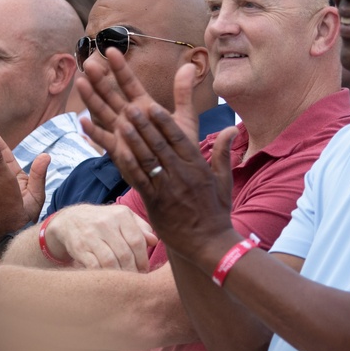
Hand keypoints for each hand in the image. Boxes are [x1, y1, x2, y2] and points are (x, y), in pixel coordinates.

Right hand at [41, 204, 157, 271]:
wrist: (71, 220)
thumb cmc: (105, 221)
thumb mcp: (123, 218)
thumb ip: (141, 228)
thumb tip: (154, 241)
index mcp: (121, 214)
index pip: (137, 241)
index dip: (143, 259)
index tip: (145, 270)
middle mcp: (105, 223)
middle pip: (124, 254)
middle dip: (132, 270)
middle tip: (136, 281)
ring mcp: (90, 235)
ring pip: (110, 261)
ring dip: (119, 275)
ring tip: (124, 282)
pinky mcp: (79, 247)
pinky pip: (94, 266)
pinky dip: (103, 275)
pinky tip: (108, 279)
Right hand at [78, 49, 199, 151]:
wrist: (177, 174)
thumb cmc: (178, 146)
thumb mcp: (184, 117)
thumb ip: (183, 93)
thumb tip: (189, 66)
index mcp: (143, 106)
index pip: (129, 82)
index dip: (121, 68)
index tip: (112, 50)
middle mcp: (128, 117)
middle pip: (110, 94)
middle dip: (100, 80)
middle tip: (89, 64)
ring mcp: (120, 133)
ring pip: (102, 113)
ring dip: (91, 99)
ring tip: (81, 83)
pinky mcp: (118, 151)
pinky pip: (104, 140)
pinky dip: (94, 132)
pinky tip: (82, 121)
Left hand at [85, 79, 237, 266]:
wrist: (210, 243)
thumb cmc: (216, 212)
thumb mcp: (223, 180)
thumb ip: (223, 152)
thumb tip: (232, 128)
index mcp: (198, 166)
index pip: (179, 139)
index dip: (165, 122)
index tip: (153, 107)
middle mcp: (182, 174)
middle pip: (160, 144)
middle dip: (145, 125)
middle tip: (131, 108)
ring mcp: (168, 188)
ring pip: (148, 159)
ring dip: (134, 140)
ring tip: (122, 124)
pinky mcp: (156, 203)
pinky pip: (140, 181)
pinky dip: (129, 166)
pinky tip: (117, 153)